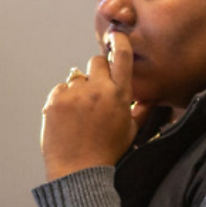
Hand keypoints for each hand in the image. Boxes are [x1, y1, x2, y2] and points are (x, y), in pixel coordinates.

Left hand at [40, 32, 151, 181]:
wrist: (78, 171)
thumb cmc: (107, 153)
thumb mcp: (131, 131)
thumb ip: (140, 109)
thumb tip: (149, 96)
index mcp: (120, 95)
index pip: (122, 57)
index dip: (119, 42)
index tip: (115, 36)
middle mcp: (98, 90)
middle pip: (96, 61)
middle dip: (96, 71)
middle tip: (94, 91)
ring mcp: (75, 94)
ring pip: (76, 78)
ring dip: (78, 90)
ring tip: (79, 115)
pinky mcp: (55, 100)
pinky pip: (60, 89)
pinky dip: (63, 100)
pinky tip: (67, 118)